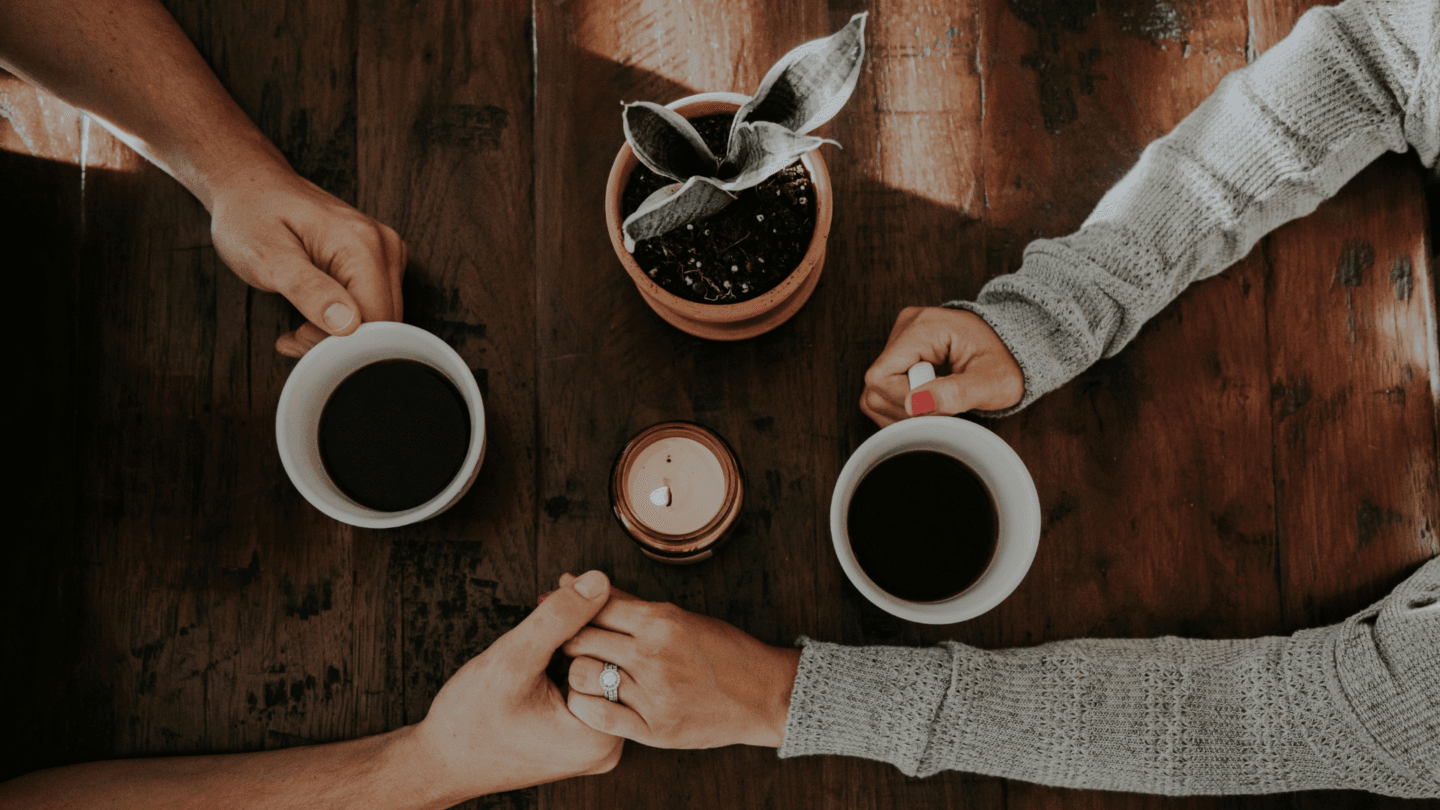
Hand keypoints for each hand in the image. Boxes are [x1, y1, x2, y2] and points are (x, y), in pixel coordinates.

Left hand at [207, 162, 405, 356]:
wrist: (250, 186)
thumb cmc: (252, 216)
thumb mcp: (268, 256)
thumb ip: (308, 289)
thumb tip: (347, 324)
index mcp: (363, 245)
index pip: (376, 320)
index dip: (341, 343)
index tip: (299, 337)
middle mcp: (384, 246)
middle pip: (383, 322)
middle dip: (340, 341)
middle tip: (295, 335)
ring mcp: (385, 252)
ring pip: (380, 319)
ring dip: (340, 335)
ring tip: (300, 325)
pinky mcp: (378, 260)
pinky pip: (373, 306)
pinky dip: (344, 321)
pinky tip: (314, 315)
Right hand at [410, 570, 623, 801]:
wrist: (442, 763)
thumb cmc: (470, 719)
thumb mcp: (513, 659)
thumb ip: (559, 618)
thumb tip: (599, 581)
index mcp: (600, 735)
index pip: (617, 653)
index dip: (592, 610)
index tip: (565, 583)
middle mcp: (607, 746)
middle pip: (612, 662)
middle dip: (587, 620)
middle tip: (559, 587)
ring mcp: (595, 746)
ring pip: (600, 672)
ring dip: (579, 637)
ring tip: (551, 612)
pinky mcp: (581, 741)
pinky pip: (588, 688)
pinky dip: (572, 659)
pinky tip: (552, 640)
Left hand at [553, 575, 800, 748]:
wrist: (764, 694)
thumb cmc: (724, 651)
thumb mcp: (680, 617)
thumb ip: (630, 605)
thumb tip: (582, 583)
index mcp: (661, 621)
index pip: (595, 607)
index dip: (567, 605)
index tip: (552, 605)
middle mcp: (654, 655)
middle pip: (581, 639)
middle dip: (566, 638)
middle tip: (564, 643)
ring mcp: (654, 694)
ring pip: (583, 676)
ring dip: (575, 673)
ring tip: (582, 672)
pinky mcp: (655, 729)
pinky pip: (598, 716)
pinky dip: (584, 706)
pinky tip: (590, 699)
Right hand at [860, 306, 1023, 426]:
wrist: (1015, 348)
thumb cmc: (1007, 362)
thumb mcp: (992, 382)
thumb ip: (956, 393)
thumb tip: (915, 404)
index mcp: (923, 327)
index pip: (882, 377)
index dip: (906, 403)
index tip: (940, 407)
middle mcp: (905, 327)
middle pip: (875, 387)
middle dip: (908, 410)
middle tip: (943, 407)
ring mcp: (900, 338)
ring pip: (875, 392)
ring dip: (905, 411)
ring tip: (938, 403)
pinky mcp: (900, 353)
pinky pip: (883, 390)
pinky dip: (903, 405)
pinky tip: (929, 401)